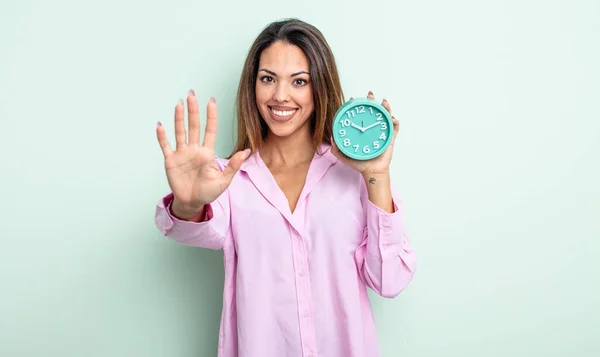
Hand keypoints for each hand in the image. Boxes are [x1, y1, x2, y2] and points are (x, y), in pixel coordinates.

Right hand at [156, 90, 250, 216]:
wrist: (192, 203)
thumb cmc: (209, 192)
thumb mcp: (224, 180)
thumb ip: (233, 166)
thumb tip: (247, 151)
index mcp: (207, 153)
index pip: (210, 130)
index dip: (211, 116)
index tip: (211, 101)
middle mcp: (194, 150)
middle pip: (194, 126)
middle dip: (193, 110)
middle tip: (192, 94)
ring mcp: (182, 154)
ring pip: (180, 132)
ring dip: (179, 118)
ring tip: (179, 104)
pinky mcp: (171, 161)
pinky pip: (166, 146)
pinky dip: (162, 136)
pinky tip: (160, 125)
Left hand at [331, 91, 399, 175]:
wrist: (371, 172)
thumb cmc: (360, 163)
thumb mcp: (344, 155)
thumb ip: (336, 148)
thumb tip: (332, 136)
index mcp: (362, 130)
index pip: (360, 115)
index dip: (357, 106)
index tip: (352, 99)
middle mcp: (372, 129)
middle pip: (373, 111)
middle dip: (372, 101)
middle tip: (369, 95)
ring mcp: (382, 132)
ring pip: (385, 116)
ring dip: (386, 107)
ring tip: (383, 102)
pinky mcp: (390, 138)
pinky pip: (395, 128)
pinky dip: (395, 122)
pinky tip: (392, 118)